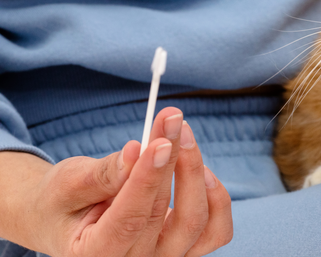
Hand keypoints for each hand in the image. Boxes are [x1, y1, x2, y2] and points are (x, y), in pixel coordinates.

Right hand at [0, 107, 232, 255]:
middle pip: (165, 215)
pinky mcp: (185, 245)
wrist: (67, 216)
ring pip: (197, 223)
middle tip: (173, 118)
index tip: (160, 142)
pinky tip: (199, 168)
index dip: (148, 178)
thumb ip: (103, 175)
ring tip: (183, 136)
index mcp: (94, 255)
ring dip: (195, 174)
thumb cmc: (64, 199)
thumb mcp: (68, 184)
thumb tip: (137, 151)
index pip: (130, 219)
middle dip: (173, 159)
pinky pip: (216, 230)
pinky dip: (215, 197)